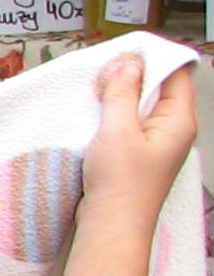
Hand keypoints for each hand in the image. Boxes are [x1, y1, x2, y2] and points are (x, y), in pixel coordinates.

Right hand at [83, 57, 196, 214]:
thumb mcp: (118, 129)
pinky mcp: (138, 153)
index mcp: (179, 120)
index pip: (176, 75)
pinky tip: (96, 113)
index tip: (125, 51)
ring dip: (120, 95)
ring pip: (141, 105)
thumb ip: (122, 93)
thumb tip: (128, 64)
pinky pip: (130, 123)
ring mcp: (156, 142)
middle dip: (132, 75)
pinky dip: (115, 113)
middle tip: (104, 70)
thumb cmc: (121, 183)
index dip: (153, 58)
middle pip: (158, 88)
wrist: (112, 224)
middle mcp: (173, 129)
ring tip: (97, 90)